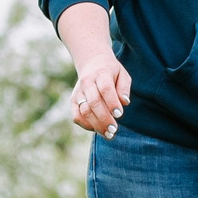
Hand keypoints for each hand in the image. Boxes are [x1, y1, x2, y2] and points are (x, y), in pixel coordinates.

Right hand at [56, 1, 128, 136]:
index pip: (105, 89)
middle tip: (114, 129)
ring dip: (96, 125)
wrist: (92, 63)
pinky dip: (86, 125)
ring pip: (84, 111)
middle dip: (104, 118)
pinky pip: (76, 116)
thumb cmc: (112, 72)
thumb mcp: (122, 74)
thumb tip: (124, 102)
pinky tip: (97, 129)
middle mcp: (87, 82)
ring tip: (108, 134)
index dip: (111, 102)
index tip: (119, 114)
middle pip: (93, 102)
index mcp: (101, 73)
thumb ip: (124, 87)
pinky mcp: (73, 101)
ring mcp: (78, 92)